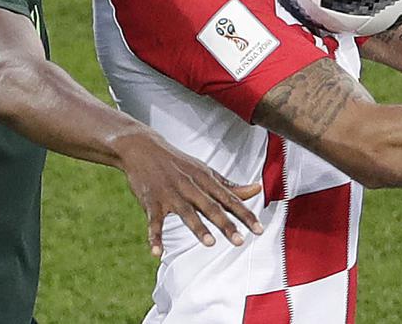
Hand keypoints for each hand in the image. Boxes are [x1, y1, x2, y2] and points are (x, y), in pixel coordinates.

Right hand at [113, 132, 263, 256]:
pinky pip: (153, 221)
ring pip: (186, 212)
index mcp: (205, 179)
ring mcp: (170, 194)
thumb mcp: (205, 171)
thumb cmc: (179, 163)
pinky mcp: (151, 201)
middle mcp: (190, 186)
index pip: (229, 199)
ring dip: (198, 227)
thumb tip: (257, 189)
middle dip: (226, 224)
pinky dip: (154, 237)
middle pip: (211, 207)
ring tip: (210, 243)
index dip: (245, 214)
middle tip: (240, 241)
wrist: (143, 149)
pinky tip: (157, 252)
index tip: (259, 230)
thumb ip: (229, 185)